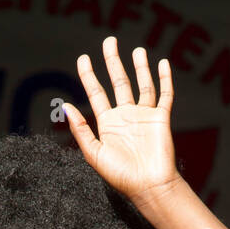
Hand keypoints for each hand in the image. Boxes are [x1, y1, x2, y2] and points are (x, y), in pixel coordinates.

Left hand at [63, 36, 180, 206]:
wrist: (148, 187)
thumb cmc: (121, 176)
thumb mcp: (94, 154)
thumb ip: (80, 130)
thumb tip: (65, 106)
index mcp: (108, 124)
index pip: (96, 93)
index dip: (89, 75)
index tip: (83, 59)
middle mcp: (125, 117)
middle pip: (118, 82)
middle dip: (113, 62)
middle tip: (109, 41)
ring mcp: (144, 116)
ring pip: (142, 85)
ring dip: (139, 67)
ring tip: (137, 50)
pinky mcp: (160, 119)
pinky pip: (164, 95)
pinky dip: (164, 79)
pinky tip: (161, 64)